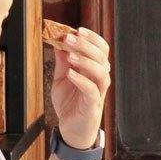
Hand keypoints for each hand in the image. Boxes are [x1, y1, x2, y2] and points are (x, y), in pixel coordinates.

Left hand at [48, 24, 110, 149]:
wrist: (71, 129)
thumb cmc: (70, 104)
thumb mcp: (61, 78)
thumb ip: (62, 61)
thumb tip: (59, 41)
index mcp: (94, 69)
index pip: (101, 49)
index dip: (92, 38)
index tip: (77, 30)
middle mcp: (99, 78)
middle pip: (101, 56)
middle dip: (86, 45)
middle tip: (70, 37)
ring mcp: (98, 91)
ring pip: (101, 72)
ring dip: (86, 61)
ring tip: (71, 55)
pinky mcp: (93, 104)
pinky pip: (92, 90)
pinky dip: (82, 80)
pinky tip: (71, 74)